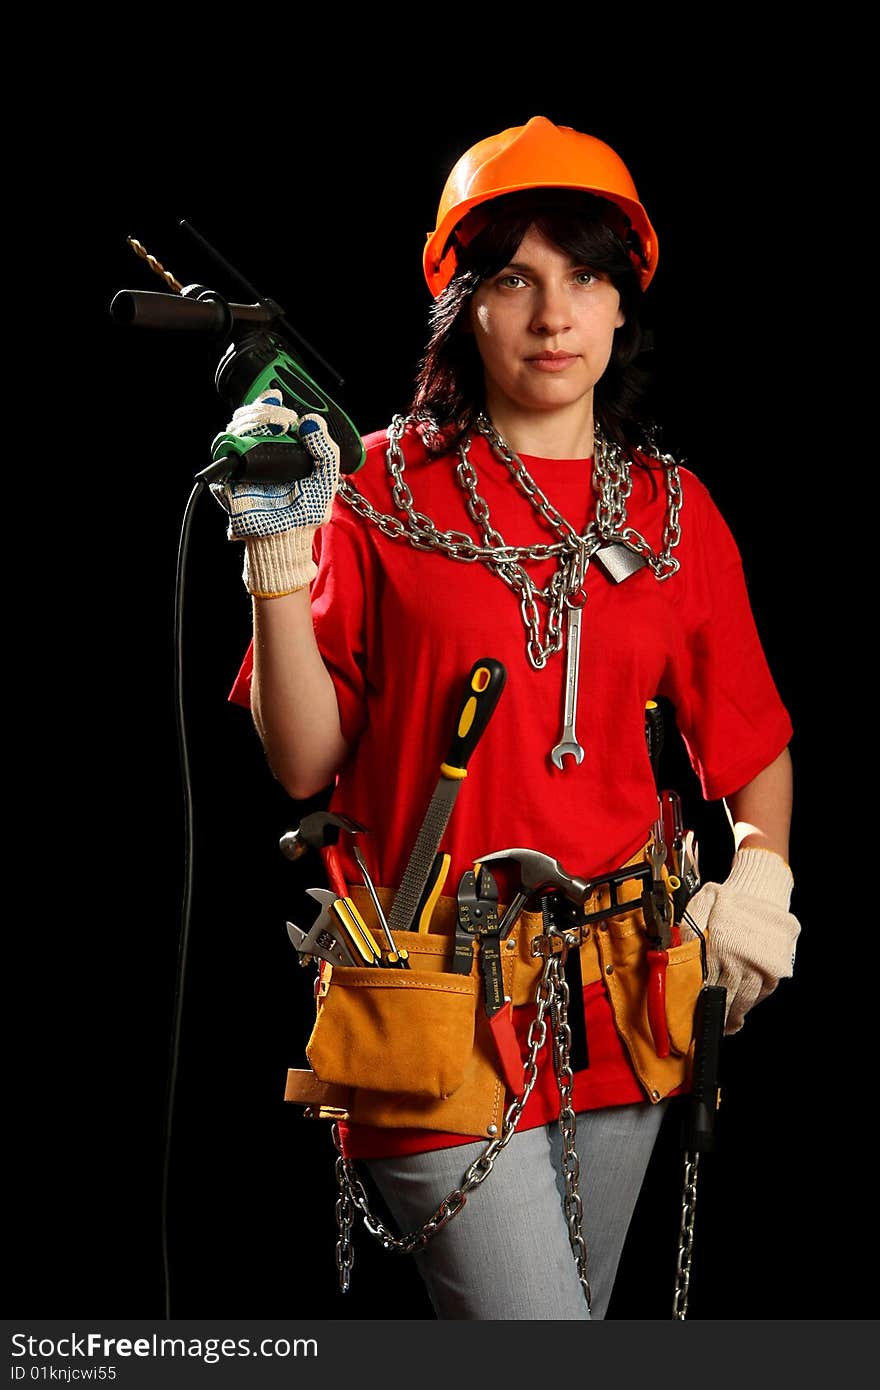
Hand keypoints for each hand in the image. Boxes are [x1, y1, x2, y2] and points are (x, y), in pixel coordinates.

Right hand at [210, 391, 339, 538]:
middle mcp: (262, 452)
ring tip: (272, 428)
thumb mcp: (326, 479)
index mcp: (283, 449)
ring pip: (237, 427)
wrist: (286, 538)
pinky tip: (251, 443)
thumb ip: (326, 451)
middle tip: (283, 418)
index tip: (282, 402)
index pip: (272, 415)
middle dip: (265, 409)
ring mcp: (244, 462)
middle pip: (252, 415)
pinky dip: (234, 442)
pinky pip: (224, 451)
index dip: (273, 402)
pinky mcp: (229, 475)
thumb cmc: (305, 512)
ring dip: (251, 420)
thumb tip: (311, 422)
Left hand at [681, 847, 799, 1033]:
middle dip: (718, 1014)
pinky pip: (763, 992)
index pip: (706, 985)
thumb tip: (675, 962)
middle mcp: (741, 957)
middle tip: (713, 1026)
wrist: (761, 888)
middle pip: (727, 997)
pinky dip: (753, 1001)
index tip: (695, 1019)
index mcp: (718, 945)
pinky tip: (744, 1004)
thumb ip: (686, 937)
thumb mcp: (697, 910)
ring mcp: (761, 964)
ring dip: (736, 1012)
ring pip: (746, 998)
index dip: (700, 1005)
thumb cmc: (727, 898)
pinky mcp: (777, 967)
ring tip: (729, 1021)